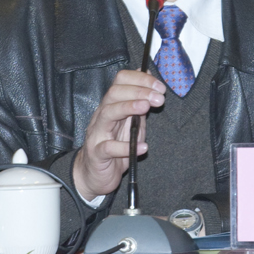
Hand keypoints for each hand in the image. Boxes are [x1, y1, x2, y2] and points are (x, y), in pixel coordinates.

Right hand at [72, 70, 165, 199]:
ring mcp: (97, 134)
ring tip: (146, 107)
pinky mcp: (97, 154)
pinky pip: (108, 148)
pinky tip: (142, 147)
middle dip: (139, 91)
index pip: (120, 81)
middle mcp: (102, 116)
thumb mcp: (132, 124)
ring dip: (129, 107)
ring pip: (108, 113)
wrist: (94, 175)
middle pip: (114, 93)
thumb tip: (149, 78)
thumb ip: (140, 104)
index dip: (140, 79)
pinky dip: (125, 147)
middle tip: (159, 98)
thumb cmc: (114, 148)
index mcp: (111, 105)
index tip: (159, 87)